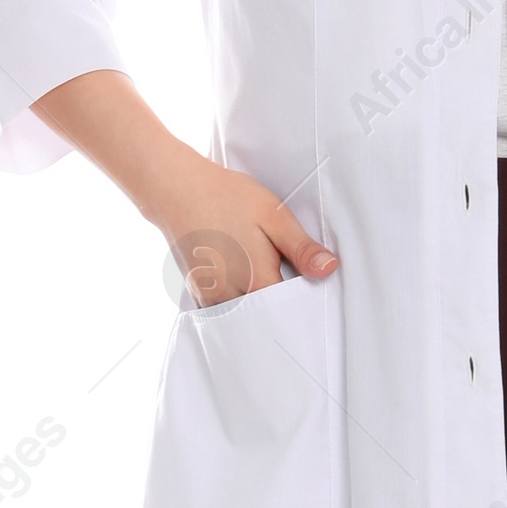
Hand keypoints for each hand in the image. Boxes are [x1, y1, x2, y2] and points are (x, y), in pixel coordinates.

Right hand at [158, 153, 337, 306]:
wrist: (177, 190)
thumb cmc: (227, 197)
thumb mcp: (274, 216)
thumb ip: (301, 248)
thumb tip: (329, 269)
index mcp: (258, 282)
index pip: (291, 310)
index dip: (304, 300)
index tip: (309, 286)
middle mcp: (233, 297)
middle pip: (267, 317)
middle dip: (280, 307)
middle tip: (282, 275)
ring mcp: (212, 297)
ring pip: (244, 315)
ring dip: (256, 304)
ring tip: (258, 273)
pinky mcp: (199, 292)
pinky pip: (224, 309)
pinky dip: (236, 300)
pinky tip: (239, 276)